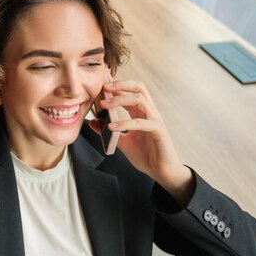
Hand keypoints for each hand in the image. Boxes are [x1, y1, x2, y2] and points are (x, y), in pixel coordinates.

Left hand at [92, 80, 194, 205]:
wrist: (161, 172)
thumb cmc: (145, 155)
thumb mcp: (122, 142)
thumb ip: (110, 131)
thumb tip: (94, 122)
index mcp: (141, 113)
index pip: (130, 92)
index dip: (117, 86)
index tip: (101, 83)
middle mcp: (149, 113)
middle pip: (139, 88)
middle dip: (121, 84)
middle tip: (104, 87)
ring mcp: (155, 120)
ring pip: (140, 100)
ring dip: (120, 100)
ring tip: (104, 105)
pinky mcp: (159, 131)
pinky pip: (142, 122)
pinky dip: (125, 123)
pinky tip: (112, 127)